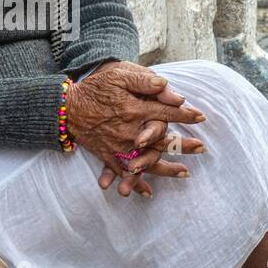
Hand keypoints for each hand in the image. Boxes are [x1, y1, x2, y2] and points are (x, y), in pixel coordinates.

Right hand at [63, 60, 205, 197]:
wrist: (66, 107)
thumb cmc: (95, 88)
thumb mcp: (119, 75)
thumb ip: (145, 81)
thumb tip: (170, 91)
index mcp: (135, 110)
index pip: (166, 113)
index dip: (184, 115)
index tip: (200, 117)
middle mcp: (129, 131)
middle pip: (162, 140)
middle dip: (183, 145)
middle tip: (202, 148)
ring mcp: (119, 146)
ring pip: (147, 161)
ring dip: (166, 169)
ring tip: (185, 173)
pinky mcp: (108, 155)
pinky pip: (124, 172)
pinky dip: (135, 183)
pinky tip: (147, 192)